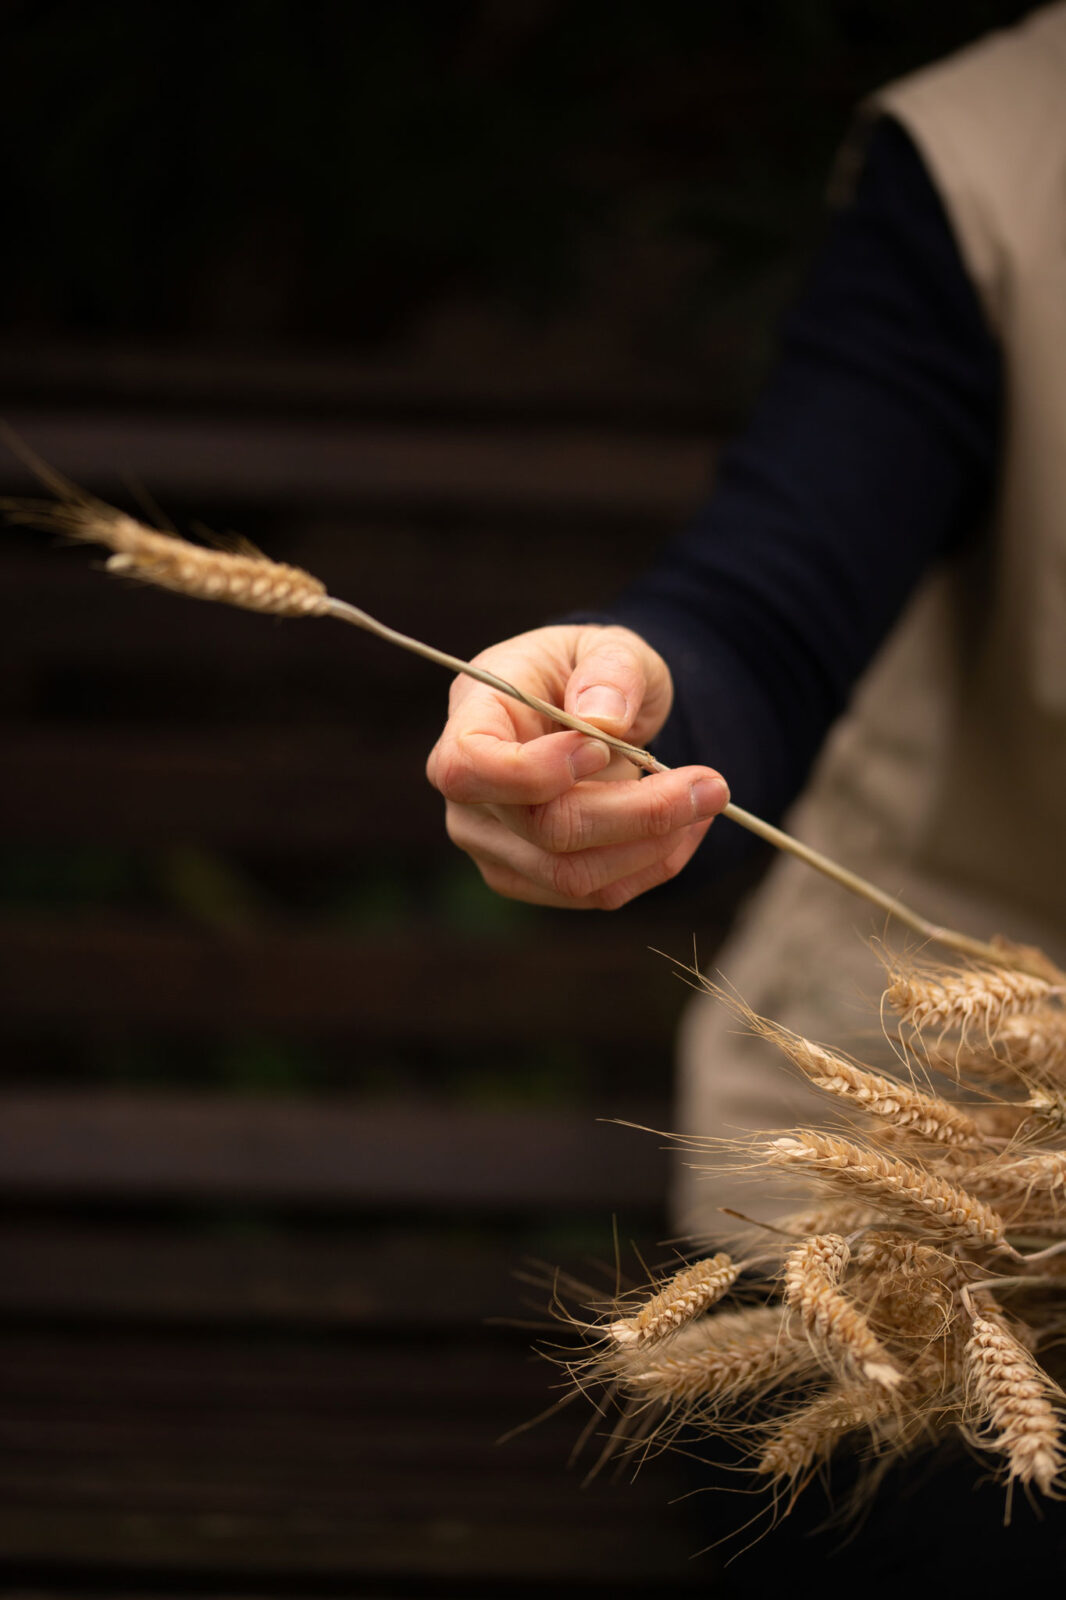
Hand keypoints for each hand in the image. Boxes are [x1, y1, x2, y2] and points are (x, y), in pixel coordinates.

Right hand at [425, 623, 729, 908]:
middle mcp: (469, 795)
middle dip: (639, 813)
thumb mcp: (611, 647)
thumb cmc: (591, 672)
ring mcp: (494, 846)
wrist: (593, 711)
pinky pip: (596, 893)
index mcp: (473, 718)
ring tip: (706, 798)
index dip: (532, 773)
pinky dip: (654, 863)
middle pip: (544, 829)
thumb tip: (604, 720)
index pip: (467, 768)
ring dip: (655, 844)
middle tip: (710, 784)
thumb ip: (611, 670)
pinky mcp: (532, 879)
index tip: (603, 748)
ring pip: (574, 875)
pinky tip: (686, 824)